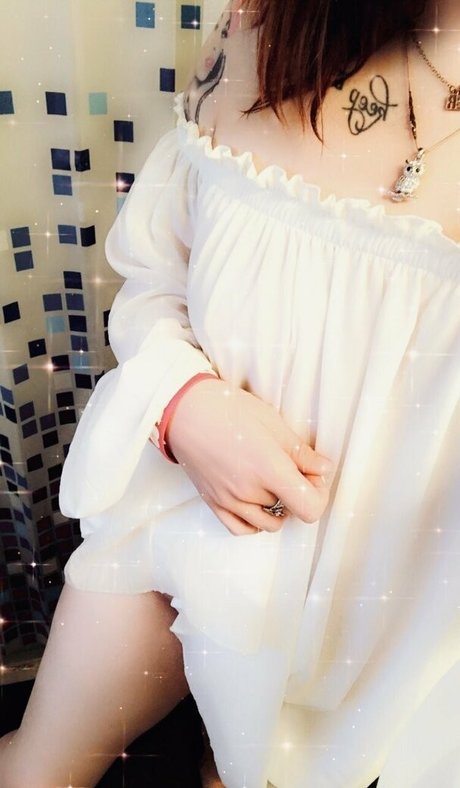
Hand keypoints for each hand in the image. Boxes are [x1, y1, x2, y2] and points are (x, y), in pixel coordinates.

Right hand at [166, 378, 333, 535]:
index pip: (310, 508)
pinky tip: (256, 501)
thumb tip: (325, 469)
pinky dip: (255, 521)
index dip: (319, 495)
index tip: (313, 477)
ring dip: (278, 508)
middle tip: (293, 469)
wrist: (186, 411)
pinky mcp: (213, 503)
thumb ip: (301, 452)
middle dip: (299, 493)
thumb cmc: (229, 410)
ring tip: (272, 482)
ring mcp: (229, 500)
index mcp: (268, 468)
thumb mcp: (273, 423)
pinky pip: (241, 529)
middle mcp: (249, 490)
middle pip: (291, 512)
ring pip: (269, 524)